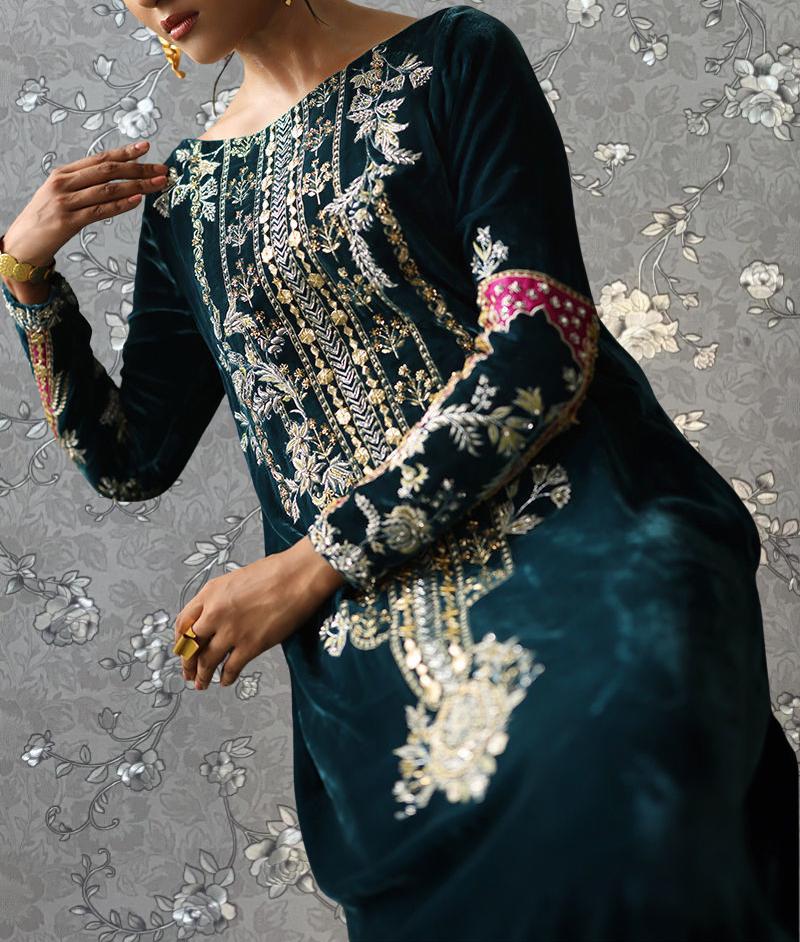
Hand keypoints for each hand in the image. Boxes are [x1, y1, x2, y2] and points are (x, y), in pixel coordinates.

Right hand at [2, 140, 169, 304]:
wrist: (22, 245)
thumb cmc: (45, 221)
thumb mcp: (61, 196)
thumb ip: (83, 186)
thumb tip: (115, 182)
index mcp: (63, 174)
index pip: (99, 159)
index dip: (125, 153)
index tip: (147, 147)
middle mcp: (63, 183)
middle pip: (108, 171)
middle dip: (138, 168)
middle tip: (162, 169)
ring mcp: (65, 202)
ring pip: (107, 189)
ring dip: (137, 185)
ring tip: (158, 184)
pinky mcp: (68, 222)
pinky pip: (100, 211)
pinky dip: (121, 205)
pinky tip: (138, 200)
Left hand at [174, 535, 344, 689]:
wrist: (299, 576)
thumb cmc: (275, 572)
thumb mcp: (235, 579)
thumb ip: (220, 598)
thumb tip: (214, 617)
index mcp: (210, 593)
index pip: (183, 623)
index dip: (180, 640)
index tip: (181, 648)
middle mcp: (215, 613)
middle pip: (191, 645)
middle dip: (188, 663)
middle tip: (188, 672)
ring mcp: (232, 631)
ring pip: (207, 660)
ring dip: (203, 675)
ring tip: (201, 684)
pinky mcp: (251, 645)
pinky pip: (231, 668)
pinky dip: (226, 677)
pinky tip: (225, 680)